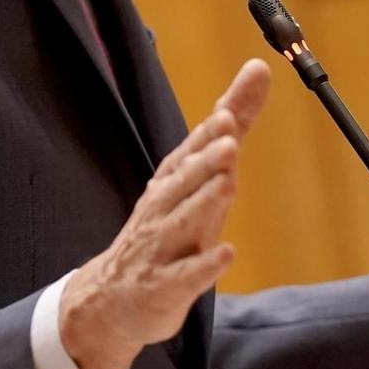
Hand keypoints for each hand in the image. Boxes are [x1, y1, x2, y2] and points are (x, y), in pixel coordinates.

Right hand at [59, 60, 269, 368]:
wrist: (111, 299)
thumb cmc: (165, 227)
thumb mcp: (199, 174)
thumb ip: (232, 123)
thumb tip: (258, 69)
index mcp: (171, 183)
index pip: (188, 154)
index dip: (206, 136)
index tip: (226, 115)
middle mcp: (163, 209)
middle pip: (184, 183)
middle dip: (204, 161)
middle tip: (229, 141)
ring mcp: (161, 249)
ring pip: (182, 222)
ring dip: (204, 202)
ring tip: (228, 182)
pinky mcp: (164, 288)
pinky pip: (184, 277)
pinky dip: (204, 266)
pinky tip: (226, 254)